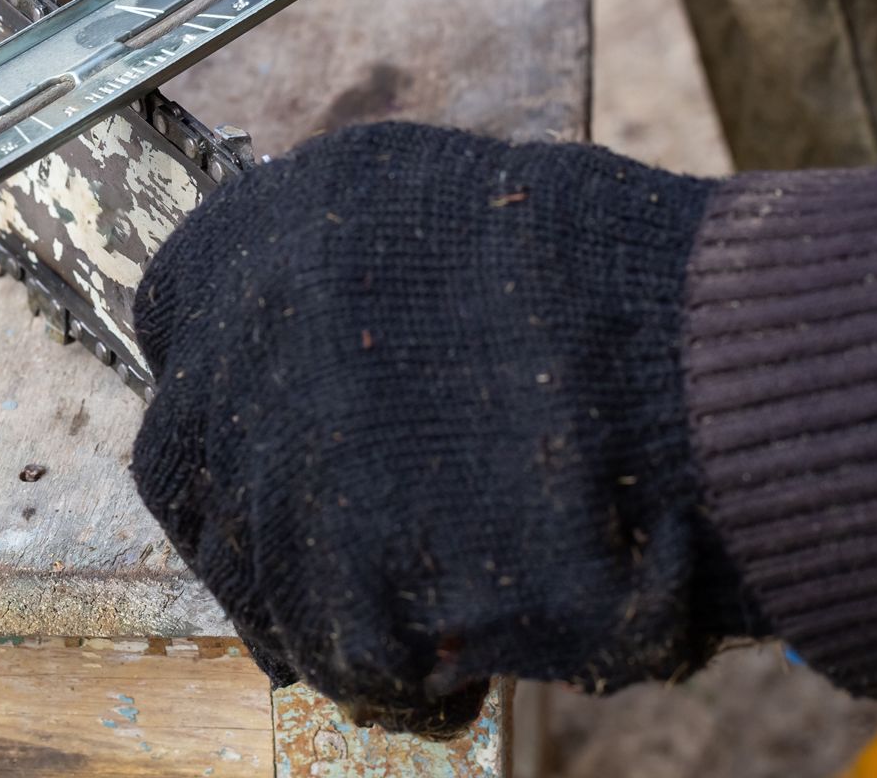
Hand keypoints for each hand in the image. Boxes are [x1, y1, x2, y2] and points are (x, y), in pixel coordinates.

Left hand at [129, 123, 761, 735]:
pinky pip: (333, 653)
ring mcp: (271, 473)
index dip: (229, 388)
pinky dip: (392, 668)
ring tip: (426, 600)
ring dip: (325, 594)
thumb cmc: (600, 271)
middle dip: (253, 508)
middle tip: (341, 535)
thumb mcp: (425, 208)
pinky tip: (461, 654)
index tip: (274, 423)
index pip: (175, 329)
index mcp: (242, 243)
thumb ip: (332, 276)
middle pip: (187, 465)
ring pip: (253, 573)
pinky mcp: (338, 584)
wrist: (701, 357)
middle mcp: (228, 352)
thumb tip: (302, 346)